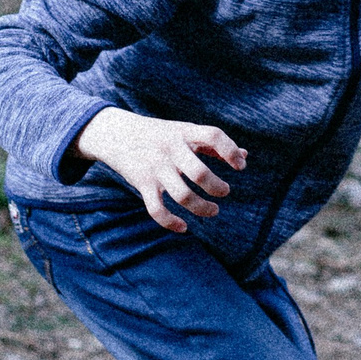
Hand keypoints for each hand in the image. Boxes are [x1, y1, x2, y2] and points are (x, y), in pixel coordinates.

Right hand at [71, 107, 246, 233]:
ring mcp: (156, 168)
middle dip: (217, 188)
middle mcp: (171, 150)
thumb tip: (244, 157)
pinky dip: (171, 223)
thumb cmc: (160, 135)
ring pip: (182, 196)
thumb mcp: (185, 132)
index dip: (230, 151)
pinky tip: (183, 227)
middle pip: (199, 173)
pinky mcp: (142, 184)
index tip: (240, 167)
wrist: (116, 134)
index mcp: (185, 133)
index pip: (213, 136)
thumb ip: (213, 144)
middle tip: (224, 192)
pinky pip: (157, 210)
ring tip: (213, 211)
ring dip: (202, 208)